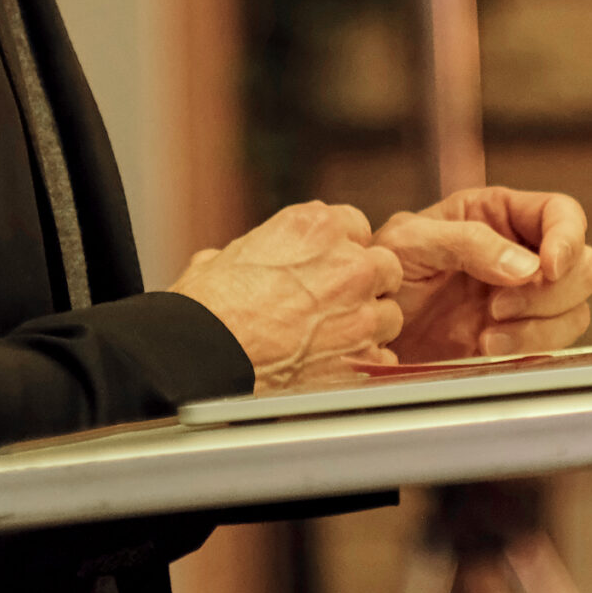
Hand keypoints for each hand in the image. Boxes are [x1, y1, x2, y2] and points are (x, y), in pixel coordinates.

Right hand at [168, 201, 406, 390]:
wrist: (201, 358)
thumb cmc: (206, 310)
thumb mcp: (229, 255)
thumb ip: (262, 249)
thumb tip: (253, 259)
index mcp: (315, 227)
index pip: (356, 225)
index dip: (342, 250)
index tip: (328, 268)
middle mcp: (346, 264)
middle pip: (385, 266)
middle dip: (366, 285)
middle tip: (336, 305)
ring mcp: (360, 312)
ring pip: (390, 314)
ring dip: (367, 326)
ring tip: (330, 340)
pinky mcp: (363, 358)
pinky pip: (383, 358)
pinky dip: (363, 365)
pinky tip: (333, 367)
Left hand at [373, 186, 591, 362]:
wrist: (366, 326)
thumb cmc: (382, 270)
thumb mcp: (411, 242)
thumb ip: (468, 242)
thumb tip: (526, 267)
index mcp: (498, 215)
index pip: (562, 214)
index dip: (568, 239)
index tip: (549, 267)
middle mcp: (521, 253)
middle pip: (585, 265)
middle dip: (553, 291)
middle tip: (499, 306)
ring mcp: (525, 299)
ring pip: (577, 310)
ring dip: (540, 326)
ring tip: (489, 333)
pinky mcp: (519, 337)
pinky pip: (554, 344)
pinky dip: (528, 348)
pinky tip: (487, 348)